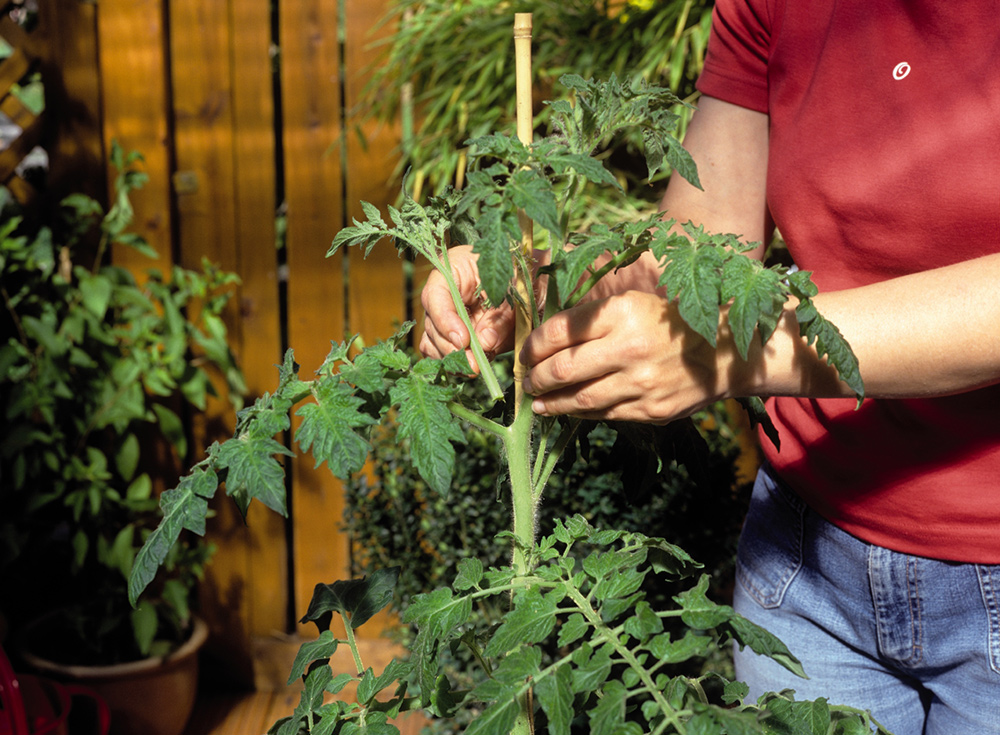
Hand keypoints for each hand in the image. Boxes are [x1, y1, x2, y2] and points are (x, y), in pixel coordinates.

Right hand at [419, 245, 513, 371]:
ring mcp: (443, 316)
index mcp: (452, 270)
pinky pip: (442, 353)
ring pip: (433, 343)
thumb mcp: (514, 293)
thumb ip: (499, 318)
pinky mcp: (450, 335)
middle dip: (452, 348)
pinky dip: (456, 363)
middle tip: (474, 364)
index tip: (463, 340)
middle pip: (432, 325)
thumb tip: (484, 342)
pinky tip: (474, 366)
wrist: (529, 282)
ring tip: (476, 367)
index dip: (445, 321)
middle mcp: (441, 294)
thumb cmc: (520, 278)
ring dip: (453, 359)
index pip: (435, 296)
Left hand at [519, 291, 734, 422]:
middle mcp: (629, 347)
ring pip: (578, 398)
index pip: (558, 331)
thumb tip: (543, 340)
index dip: (532, 346)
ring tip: (538, 402)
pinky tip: (566, 409)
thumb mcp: (631, 305)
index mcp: (621, 313)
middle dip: (534, 378)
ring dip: (550, 402)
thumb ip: (591, 320)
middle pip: (561, 369)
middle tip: (526, 381)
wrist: (723, 353)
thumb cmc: (667, 324)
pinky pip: (602, 414)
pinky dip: (579, 412)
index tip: (524, 353)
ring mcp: (640, 383)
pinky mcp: (649, 410)